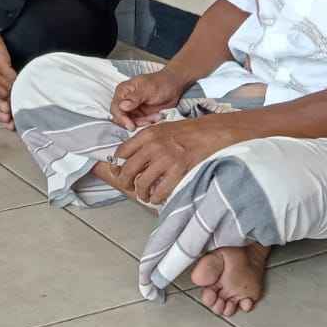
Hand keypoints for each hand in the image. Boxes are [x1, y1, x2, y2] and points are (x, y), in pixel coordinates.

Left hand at [0, 23, 15, 99]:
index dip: (4, 96)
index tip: (11, 95)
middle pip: (2, 94)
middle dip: (11, 93)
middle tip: (19, 91)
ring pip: (8, 87)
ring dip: (16, 86)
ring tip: (22, 85)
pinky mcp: (1, 65)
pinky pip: (13, 77)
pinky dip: (18, 77)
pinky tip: (21, 76)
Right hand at [110, 68, 186, 129]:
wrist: (174, 86)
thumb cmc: (161, 82)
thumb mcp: (148, 89)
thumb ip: (135, 97)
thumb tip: (122, 105)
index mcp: (124, 91)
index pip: (116, 108)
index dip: (121, 118)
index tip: (131, 125)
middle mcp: (126, 100)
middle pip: (121, 118)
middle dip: (134, 122)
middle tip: (147, 121)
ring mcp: (133, 108)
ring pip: (131, 122)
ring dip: (143, 122)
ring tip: (155, 117)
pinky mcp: (140, 115)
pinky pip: (140, 123)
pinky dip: (148, 122)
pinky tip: (157, 117)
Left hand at [113, 115, 243, 204]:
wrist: (210, 133)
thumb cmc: (186, 132)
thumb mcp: (161, 129)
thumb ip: (145, 141)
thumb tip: (130, 157)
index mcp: (147, 134)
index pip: (121, 152)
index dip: (117, 166)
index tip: (118, 173)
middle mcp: (153, 146)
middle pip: (128, 170)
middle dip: (125, 182)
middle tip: (128, 188)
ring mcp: (166, 159)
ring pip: (142, 183)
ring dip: (141, 193)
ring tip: (144, 195)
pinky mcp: (178, 171)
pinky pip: (160, 190)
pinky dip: (156, 198)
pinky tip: (156, 198)